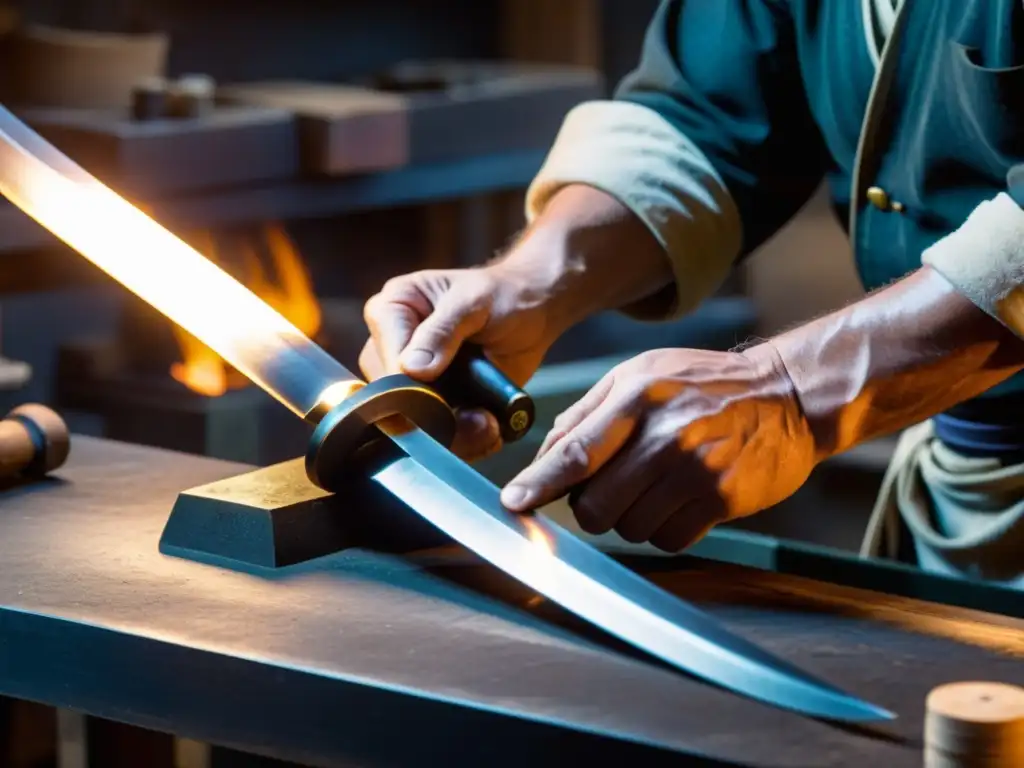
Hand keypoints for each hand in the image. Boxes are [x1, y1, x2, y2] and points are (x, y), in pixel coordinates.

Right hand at [359, 263, 561, 459]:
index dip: (410, 387)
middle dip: (434, 415)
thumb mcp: (474, 302)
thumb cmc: (503, 294)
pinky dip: (463, 437)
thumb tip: (411, 369)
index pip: (386, 360)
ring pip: (413, 421)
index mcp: (390, 310)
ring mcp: (411, 379)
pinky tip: (489, 429)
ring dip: (452, 431)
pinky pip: (437, 430)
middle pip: (393, 398)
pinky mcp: (434, 401)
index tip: (443, 400)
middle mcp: (391, 347)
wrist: (534, 313)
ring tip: (488, 425)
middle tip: (478, 418)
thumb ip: (442, 331)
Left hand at [500, 344, 817, 550]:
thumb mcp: (641, 373)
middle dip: (592, 506)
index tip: (512, 503)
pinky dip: (664, 527)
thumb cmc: (704, 382)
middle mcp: (665, 436)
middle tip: (611, 486)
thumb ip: (589, 411)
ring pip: (629, 529)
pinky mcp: (722, 500)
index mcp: (638, 397)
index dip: (539, 483)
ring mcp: (696, 471)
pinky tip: (681, 497)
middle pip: (596, 507)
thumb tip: (546, 454)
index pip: (576, 452)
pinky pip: (667, 539)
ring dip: (631, 516)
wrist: (787, 396)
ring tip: (657, 483)